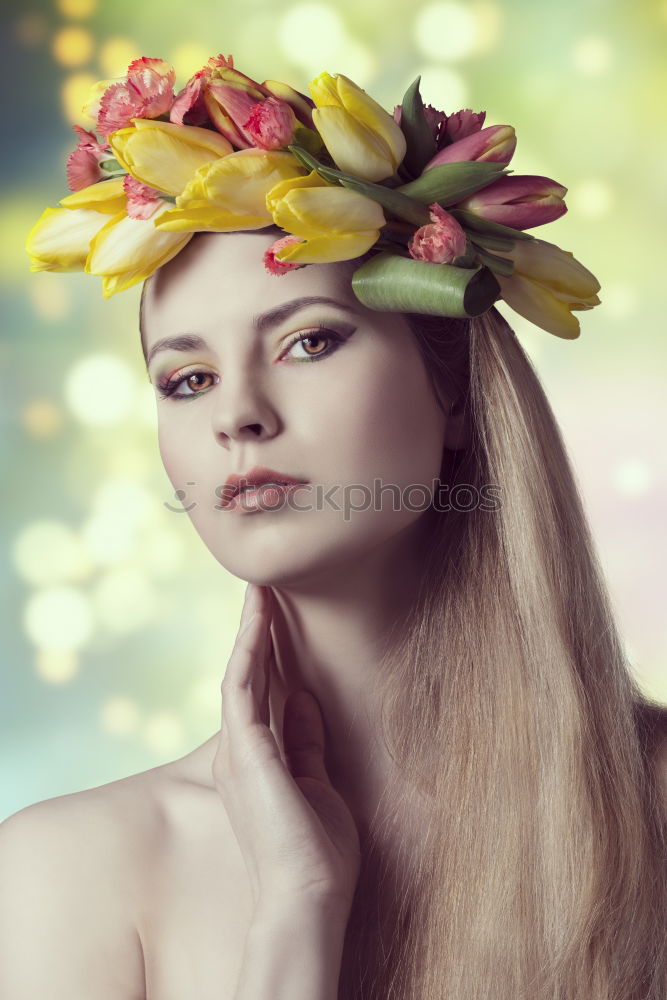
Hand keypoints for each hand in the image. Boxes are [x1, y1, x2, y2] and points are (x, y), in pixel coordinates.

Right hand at [212, 583, 361, 915]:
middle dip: (257, 631)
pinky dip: (249, 647)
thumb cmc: (318, 855)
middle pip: (249, 676)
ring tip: (261, 588)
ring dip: (251, 628)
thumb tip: (304, 700)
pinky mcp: (244, 749)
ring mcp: (238, 750)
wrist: (308, 898)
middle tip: (266, 588)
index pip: (263, 694)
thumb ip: (307, 743)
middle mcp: (240, 751)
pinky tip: (258, 617)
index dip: (269, 653)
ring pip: (241, 672)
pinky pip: (241, 685)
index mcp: (259, 762)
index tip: (278, 618)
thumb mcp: (319, 785)